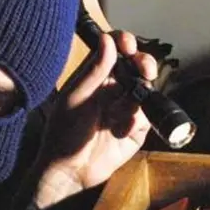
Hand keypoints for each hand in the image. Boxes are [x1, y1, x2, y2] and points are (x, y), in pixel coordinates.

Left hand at [32, 30, 157, 207]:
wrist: (69, 170)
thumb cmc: (63, 132)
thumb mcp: (76, 98)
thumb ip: (94, 70)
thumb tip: (108, 39)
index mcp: (95, 77)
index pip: (115, 51)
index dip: (125, 44)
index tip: (129, 44)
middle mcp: (113, 89)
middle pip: (137, 68)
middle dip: (143, 66)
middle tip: (146, 70)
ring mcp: (125, 109)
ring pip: (143, 93)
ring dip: (133, 102)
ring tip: (117, 115)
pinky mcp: (136, 130)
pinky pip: (145, 118)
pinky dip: (134, 123)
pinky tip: (118, 132)